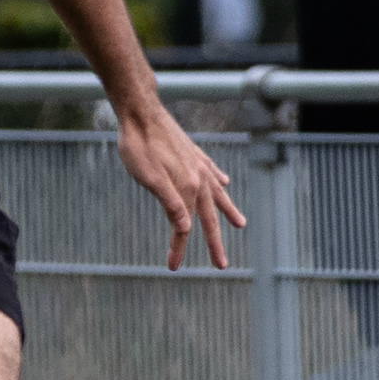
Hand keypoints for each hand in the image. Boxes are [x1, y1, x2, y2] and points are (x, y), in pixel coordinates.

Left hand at [111, 103, 246, 273]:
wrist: (140, 111)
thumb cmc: (138, 146)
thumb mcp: (149, 178)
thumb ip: (170, 203)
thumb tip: (185, 229)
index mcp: (187, 187)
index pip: (183, 227)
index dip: (178, 248)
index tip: (173, 268)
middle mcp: (198, 177)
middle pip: (208, 216)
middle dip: (214, 242)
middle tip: (222, 265)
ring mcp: (197, 164)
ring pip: (217, 194)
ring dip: (227, 211)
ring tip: (240, 224)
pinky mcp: (192, 152)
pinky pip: (211, 171)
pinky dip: (219, 181)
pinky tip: (224, 183)